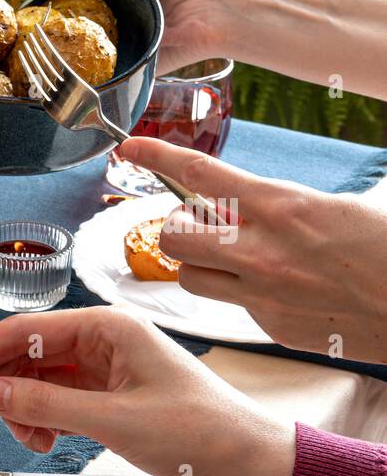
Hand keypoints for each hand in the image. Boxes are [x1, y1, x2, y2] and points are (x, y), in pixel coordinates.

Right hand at [0, 307, 295, 475]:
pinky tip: (46, 441)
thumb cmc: (204, 435)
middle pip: (25, 354)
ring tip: (27, 440)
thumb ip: (45, 406)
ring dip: (20, 411)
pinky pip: (56, 405)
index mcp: (109, 328)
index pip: (23, 331)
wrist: (255, 472)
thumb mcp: (115, 421)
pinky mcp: (111, 402)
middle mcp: (105, 343)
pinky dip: (42, 423)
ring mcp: (107, 373)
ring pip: (37, 383)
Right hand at [3, 0, 238, 72]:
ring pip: (52, 54)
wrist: (213, 2)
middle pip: (38, 21)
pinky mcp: (109, 75)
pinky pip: (78, 82)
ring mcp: (96, 47)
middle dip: (10, 28)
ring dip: (30, 58)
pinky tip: (29, 84)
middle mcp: (86, 13)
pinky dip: (59, 84)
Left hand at [120, 136, 386, 363]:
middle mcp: (262, 251)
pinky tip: (272, 286)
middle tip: (200, 223)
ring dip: (200, 262)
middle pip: (173, 235)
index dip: (155, 156)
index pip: (200, 173)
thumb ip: (291, 203)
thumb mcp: (346, 205)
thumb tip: (265, 200)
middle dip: (178, 226)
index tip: (129, 148)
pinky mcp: (269, 327)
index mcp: (284, 206)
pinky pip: (229, 306)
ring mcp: (261, 294)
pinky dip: (238, 293)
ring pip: (189, 277)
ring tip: (232, 256)